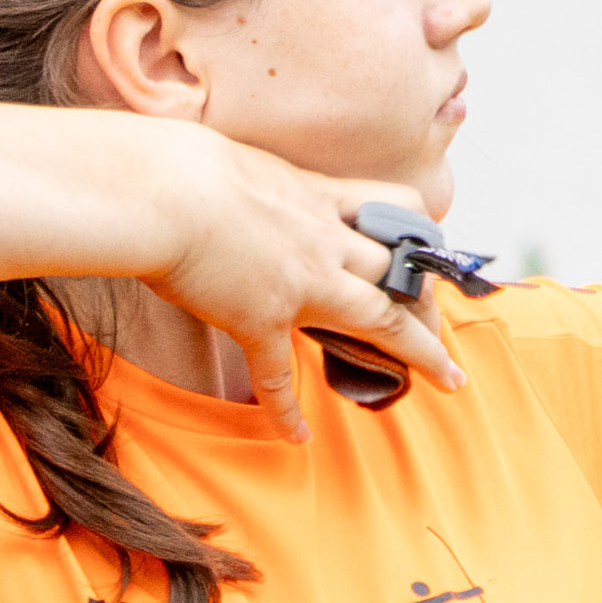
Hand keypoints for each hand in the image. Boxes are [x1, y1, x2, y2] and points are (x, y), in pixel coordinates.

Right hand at [140, 124, 466, 437]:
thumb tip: (250, 186)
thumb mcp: (246, 166)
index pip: (395, 208)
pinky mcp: (259, 319)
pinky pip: (278, 374)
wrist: (157, 189)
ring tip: (444, 377)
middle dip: (430, 299)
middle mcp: (323, 242)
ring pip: (380, 319)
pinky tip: (298, 436)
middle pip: (403, 271)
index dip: (421, 231)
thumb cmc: (182, 166)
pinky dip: (288, 409)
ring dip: (419, 350)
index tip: (432, 249)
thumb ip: (266, 187)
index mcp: (319, 198)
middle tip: (440, 325)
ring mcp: (300, 284)